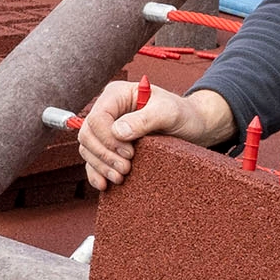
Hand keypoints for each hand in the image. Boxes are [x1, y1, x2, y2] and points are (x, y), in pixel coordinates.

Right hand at [76, 84, 235, 191]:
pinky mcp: (109, 145)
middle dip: (104, 155)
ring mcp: (106, 128)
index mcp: (117, 94)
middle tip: (126, 168)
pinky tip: (104, 184)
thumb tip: (118, 132)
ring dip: (100, 166)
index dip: (108, 138)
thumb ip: (145, 119)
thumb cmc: (182, 114)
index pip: (97, 117)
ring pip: (87, 148)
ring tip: (120, 177)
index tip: (130, 153)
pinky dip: (95, 173)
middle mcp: (108, 109)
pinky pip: (92, 160)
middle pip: (88, 134)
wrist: (192, 126)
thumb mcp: (169, 112)